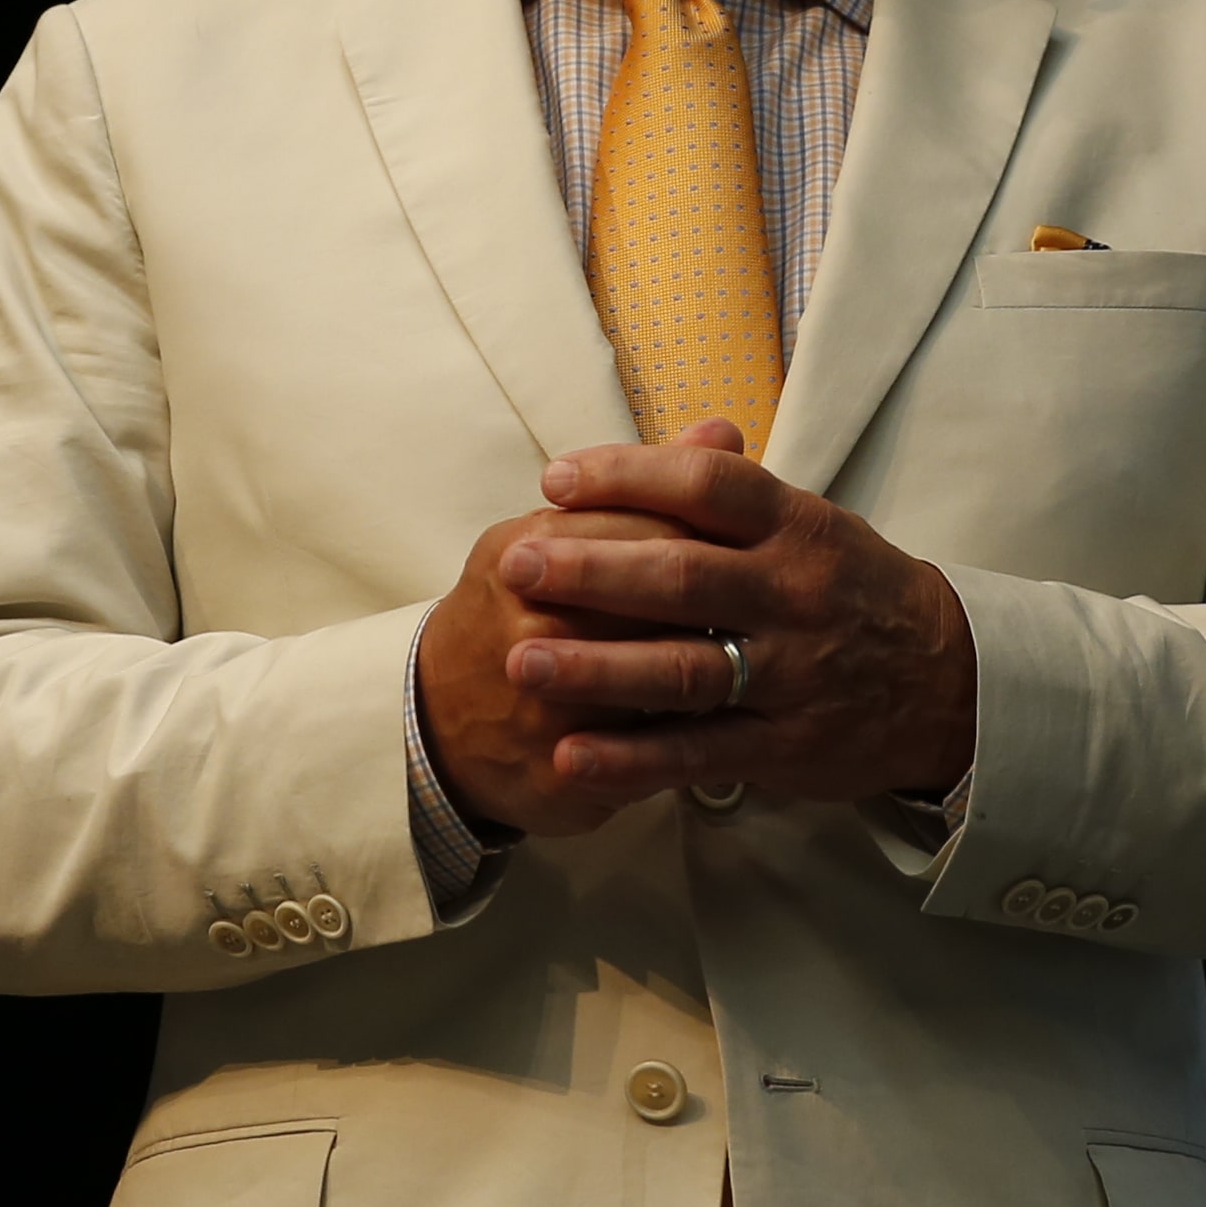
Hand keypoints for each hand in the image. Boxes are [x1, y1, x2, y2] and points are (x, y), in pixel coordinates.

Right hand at [412, 449, 717, 839]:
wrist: (438, 719)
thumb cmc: (521, 608)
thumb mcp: (565, 534)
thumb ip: (647, 489)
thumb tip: (724, 431)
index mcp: (525, 553)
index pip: (644, 530)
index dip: (708, 539)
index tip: (751, 544)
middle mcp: (526, 627)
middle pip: (655, 608)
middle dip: (719, 610)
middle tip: (767, 608)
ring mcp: (539, 708)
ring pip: (656, 688)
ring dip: (713, 676)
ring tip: (756, 667)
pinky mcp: (557, 774)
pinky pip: (643, 760)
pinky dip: (687, 745)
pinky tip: (724, 731)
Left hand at [493, 422, 978, 810]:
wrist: (946, 683)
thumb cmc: (852, 591)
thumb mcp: (812, 526)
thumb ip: (737, 491)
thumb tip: (672, 433)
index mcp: (796, 528)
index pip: (708, 485)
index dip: (629, 476)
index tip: (556, 479)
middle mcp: (794, 596)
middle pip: (683, 576)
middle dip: (592, 570)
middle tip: (516, 563)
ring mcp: (790, 675)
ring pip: (684, 669)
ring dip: (596, 667)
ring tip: (521, 660)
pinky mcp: (783, 746)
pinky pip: (699, 753)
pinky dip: (631, 759)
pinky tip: (569, 754)